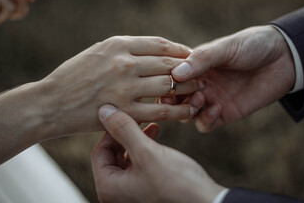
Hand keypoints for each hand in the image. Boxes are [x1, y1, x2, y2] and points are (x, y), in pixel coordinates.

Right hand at [41, 36, 198, 135]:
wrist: (51, 103)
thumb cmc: (74, 75)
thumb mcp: (98, 52)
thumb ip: (126, 49)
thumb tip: (156, 50)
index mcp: (118, 45)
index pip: (160, 44)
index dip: (180, 50)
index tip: (190, 56)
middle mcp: (124, 63)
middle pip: (168, 63)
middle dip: (189, 69)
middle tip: (201, 74)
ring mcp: (125, 88)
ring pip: (168, 86)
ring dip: (188, 88)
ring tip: (199, 91)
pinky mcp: (124, 112)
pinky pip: (160, 111)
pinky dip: (179, 111)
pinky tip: (189, 111)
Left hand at [91, 104, 224, 202]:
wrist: (205, 202)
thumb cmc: (176, 182)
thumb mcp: (147, 152)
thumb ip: (124, 130)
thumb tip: (104, 110)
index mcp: (108, 187)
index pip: (99, 151)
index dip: (112, 131)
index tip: (129, 116)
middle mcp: (116, 193)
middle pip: (112, 155)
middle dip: (126, 135)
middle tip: (141, 119)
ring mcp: (131, 192)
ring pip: (126, 158)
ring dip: (137, 140)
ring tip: (154, 127)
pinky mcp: (146, 189)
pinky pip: (138, 165)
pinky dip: (145, 150)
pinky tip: (158, 139)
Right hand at [167, 26, 294, 131]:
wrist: (284, 58)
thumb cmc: (252, 46)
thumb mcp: (226, 48)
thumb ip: (202, 59)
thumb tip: (176, 73)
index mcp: (195, 65)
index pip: (169, 77)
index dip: (165, 81)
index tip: (168, 81)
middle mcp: (199, 83)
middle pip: (174, 98)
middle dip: (174, 98)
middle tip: (183, 94)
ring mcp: (211, 99)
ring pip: (186, 114)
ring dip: (188, 110)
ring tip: (201, 99)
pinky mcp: (225, 113)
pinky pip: (205, 124)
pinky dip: (205, 120)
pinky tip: (218, 108)